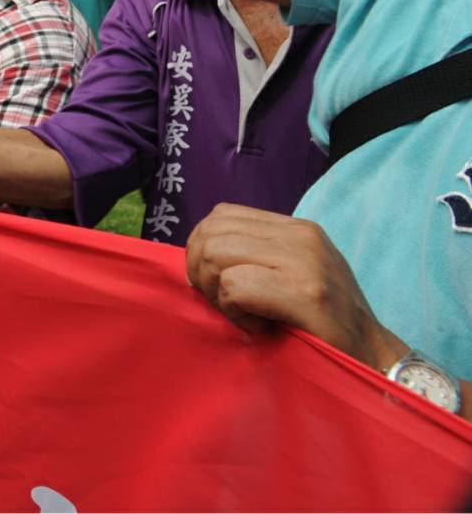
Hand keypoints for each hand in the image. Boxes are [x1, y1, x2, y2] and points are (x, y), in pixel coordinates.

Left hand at [184, 204, 403, 369]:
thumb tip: (198, 251)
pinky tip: (259, 326)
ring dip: (217, 292)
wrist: (373, 355)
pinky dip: (234, 312)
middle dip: (201, 272)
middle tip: (223, 302)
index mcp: (294, 228)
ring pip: (216, 255)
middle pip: (211, 233)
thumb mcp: (292, 272)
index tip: (215, 282)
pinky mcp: (304, 293)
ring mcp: (304, 261)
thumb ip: (255, 254)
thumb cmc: (323, 321)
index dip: (202, 249)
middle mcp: (300, 235)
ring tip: (243, 314)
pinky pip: (235, 286)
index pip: (221, 216)